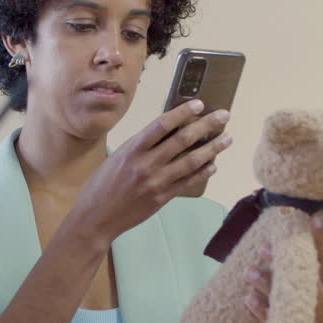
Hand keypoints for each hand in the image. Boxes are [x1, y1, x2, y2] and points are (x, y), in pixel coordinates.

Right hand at [67, 100, 232, 245]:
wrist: (95, 217)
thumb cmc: (102, 185)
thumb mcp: (118, 156)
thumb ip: (141, 145)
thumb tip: (167, 130)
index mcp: (132, 149)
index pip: (162, 124)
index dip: (183, 112)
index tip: (200, 104)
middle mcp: (146, 164)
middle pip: (182, 140)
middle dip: (206, 125)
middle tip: (224, 116)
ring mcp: (156, 182)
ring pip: (191, 161)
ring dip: (212, 148)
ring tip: (227, 139)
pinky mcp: (161, 198)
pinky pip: (187, 182)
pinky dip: (202, 173)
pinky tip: (213, 165)